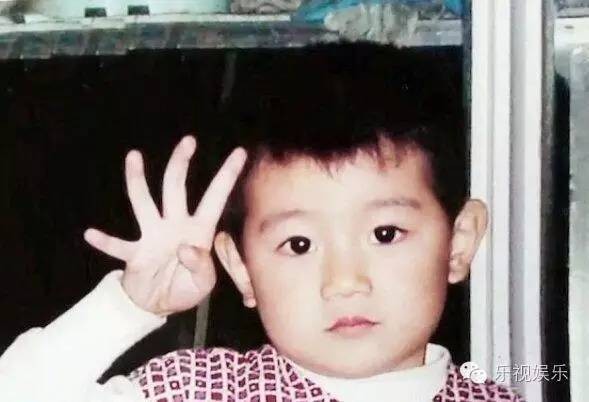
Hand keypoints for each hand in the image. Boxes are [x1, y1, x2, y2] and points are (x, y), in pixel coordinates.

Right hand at [84, 136, 246, 315]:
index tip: (240, 153)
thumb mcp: (203, 283)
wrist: (158, 304)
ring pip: (143, 202)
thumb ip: (200, 266)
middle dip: (181, 164)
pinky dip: (106, 242)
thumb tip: (184, 247)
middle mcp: (175, 225)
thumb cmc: (186, 287)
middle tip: (189, 141)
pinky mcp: (134, 254)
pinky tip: (91, 234)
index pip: (215, 198)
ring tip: (134, 156)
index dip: (227, 176)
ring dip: (137, 181)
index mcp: (199, 230)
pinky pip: (118, 245)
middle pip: (176, 187)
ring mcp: (152, 236)